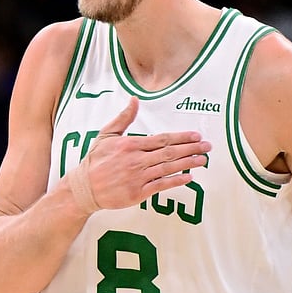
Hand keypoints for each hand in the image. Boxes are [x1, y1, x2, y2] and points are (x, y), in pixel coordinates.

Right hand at [78, 96, 210, 209]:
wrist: (84, 188)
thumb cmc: (96, 160)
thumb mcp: (106, 135)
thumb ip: (123, 118)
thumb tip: (134, 99)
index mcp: (130, 144)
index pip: (162, 139)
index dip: (181, 137)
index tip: (196, 135)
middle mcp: (136, 160)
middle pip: (169, 152)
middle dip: (191, 149)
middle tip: (207, 146)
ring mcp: (137, 177)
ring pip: (168, 168)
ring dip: (188, 163)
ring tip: (202, 160)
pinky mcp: (137, 193)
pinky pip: (161, 185)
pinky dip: (176, 181)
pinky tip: (189, 178)